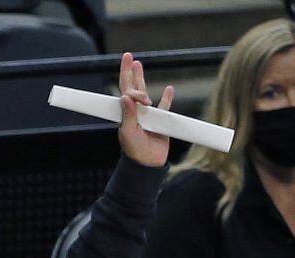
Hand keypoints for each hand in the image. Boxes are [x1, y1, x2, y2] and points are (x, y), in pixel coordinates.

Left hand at [116, 52, 173, 167]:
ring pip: (146, 94)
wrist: (148, 164)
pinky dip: (167, 98)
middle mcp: (136, 112)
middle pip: (132, 88)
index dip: (125, 76)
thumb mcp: (129, 133)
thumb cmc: (135, 151)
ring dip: (143, 80)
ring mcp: (148, 116)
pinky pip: (164, 107)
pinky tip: (169, 89)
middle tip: (129, 56)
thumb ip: (128, 115)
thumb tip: (125, 96)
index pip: (124, 90)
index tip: (129, 63)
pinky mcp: (160, 122)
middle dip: (130, 72)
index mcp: (126, 114)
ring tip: (139, 65)